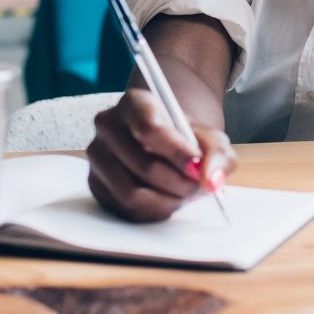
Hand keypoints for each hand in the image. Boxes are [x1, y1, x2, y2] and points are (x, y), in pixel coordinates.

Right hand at [85, 88, 236, 222]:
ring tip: (183, 193)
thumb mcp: (210, 139)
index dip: (176, 152)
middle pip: (144, 165)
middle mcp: (108, 125)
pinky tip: (166, 198)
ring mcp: (98, 156)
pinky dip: (153, 210)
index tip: (197, 167)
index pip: (150, 128)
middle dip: (179, 183)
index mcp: (134, 103)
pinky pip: (125, 210)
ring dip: (166, 200)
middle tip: (198, 187)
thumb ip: (218, 154)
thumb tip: (211, 180)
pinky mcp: (95, 183)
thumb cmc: (186, 139)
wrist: (165, 146)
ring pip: (132, 193)